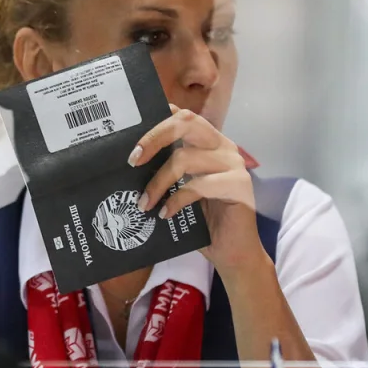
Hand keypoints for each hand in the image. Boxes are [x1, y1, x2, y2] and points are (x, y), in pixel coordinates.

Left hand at [128, 105, 267, 275]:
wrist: (231, 251)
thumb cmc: (201, 220)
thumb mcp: (177, 190)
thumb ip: (164, 171)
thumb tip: (128, 163)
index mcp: (208, 142)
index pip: (183, 115)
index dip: (157, 116)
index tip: (130, 130)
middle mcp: (223, 145)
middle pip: (186, 122)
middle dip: (154, 137)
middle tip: (132, 160)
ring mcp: (233, 163)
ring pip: (185, 159)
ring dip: (158, 183)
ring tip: (144, 204)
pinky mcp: (239, 185)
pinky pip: (198, 185)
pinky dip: (176, 200)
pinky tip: (165, 214)